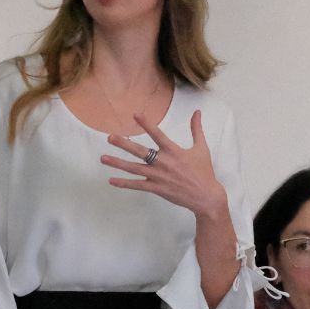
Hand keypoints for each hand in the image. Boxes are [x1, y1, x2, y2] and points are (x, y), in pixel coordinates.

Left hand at [102, 111, 228, 218]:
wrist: (206, 196)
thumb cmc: (204, 171)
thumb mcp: (201, 148)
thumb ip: (196, 129)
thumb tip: (197, 112)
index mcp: (174, 151)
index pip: (157, 134)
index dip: (146, 123)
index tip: (135, 114)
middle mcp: (163, 162)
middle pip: (140, 151)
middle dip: (123, 144)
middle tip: (110, 137)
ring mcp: (158, 176)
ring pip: (134, 168)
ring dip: (117, 163)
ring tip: (103, 158)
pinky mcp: (157, 188)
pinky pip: (137, 185)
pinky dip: (124, 183)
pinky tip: (111, 180)